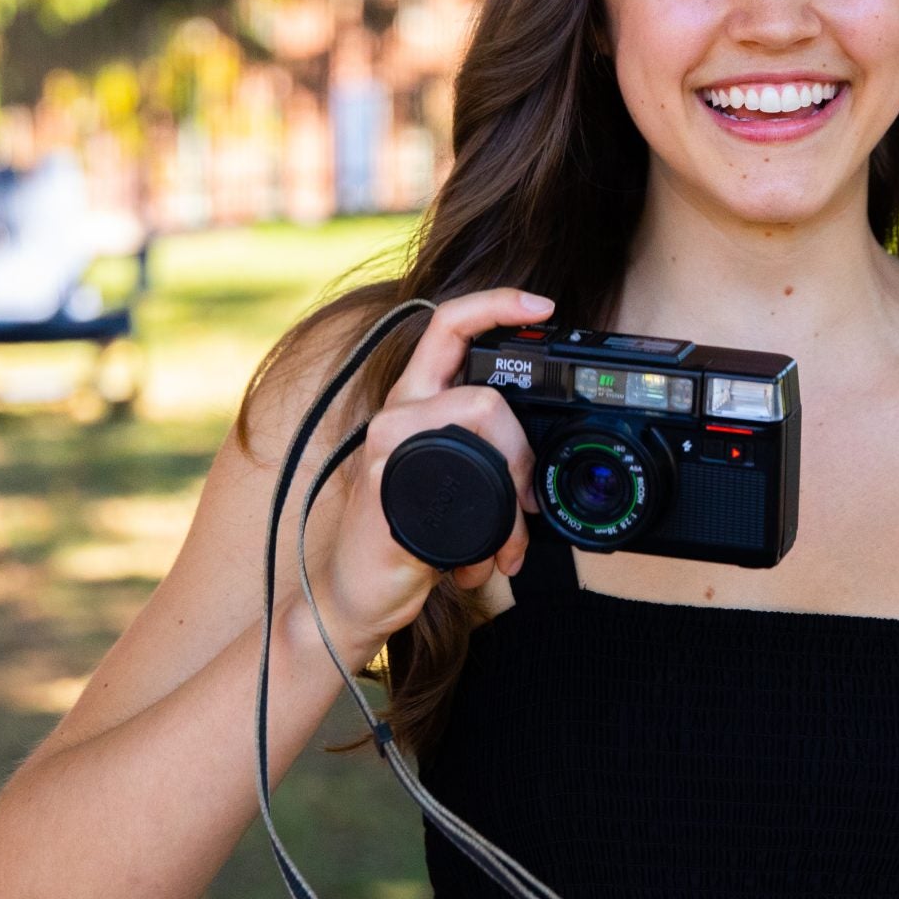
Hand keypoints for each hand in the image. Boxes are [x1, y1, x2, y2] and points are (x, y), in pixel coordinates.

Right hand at [298, 288, 550, 650]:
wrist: (355, 594)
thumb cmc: (406, 535)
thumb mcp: (448, 478)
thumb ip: (481, 453)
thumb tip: (538, 468)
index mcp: (413, 400)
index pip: (448, 325)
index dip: (498, 303)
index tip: (543, 306)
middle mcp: (396, 414)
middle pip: (486, 396)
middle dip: (524, 456)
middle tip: (528, 503)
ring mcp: (387, 450)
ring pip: (482, 432)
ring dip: (512, 503)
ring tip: (506, 543)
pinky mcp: (385, 489)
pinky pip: (466, 493)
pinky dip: (491, 536)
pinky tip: (477, 562)